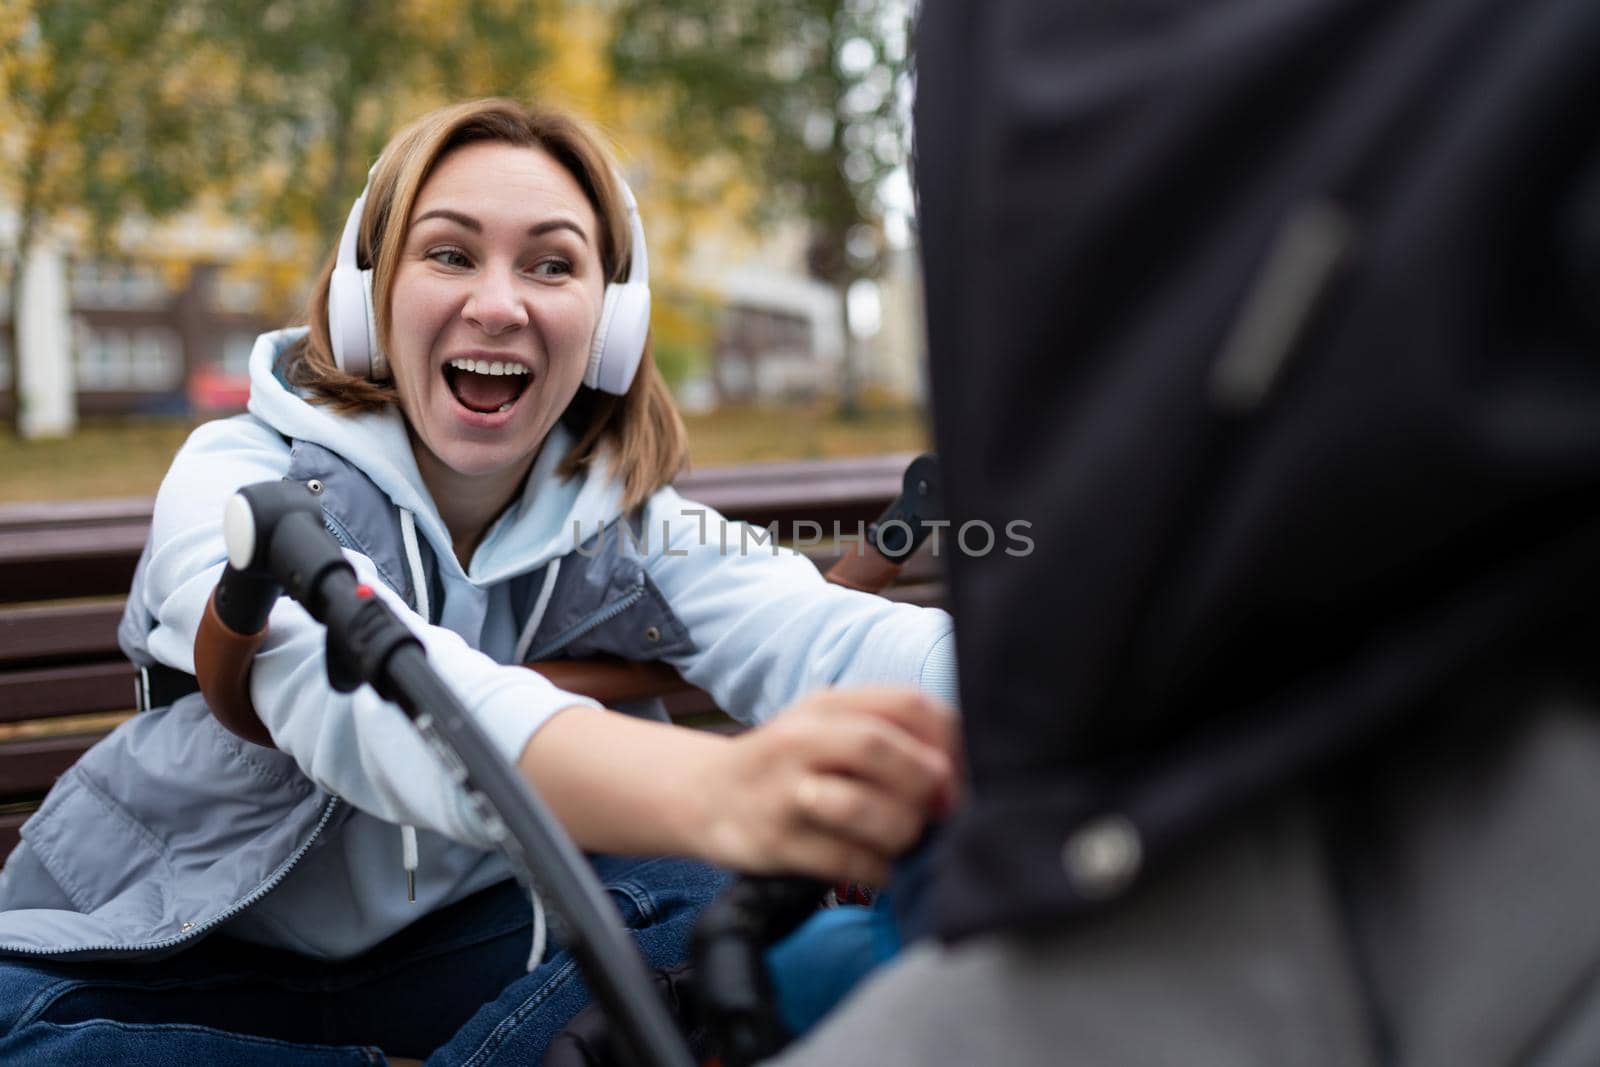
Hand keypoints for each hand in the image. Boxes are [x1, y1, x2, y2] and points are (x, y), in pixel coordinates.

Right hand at [693, 686, 959, 883]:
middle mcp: (801, 738)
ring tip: (899, 840)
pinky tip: (874, 865)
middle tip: (934, 811)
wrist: (705, 796)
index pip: (909, 703)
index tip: (955, 774)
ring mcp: (785, 791)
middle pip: (883, 748)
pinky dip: (879, 870)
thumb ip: (890, 736)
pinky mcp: (776, 842)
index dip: (948, 741)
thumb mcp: (828, 727)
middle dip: (925, 785)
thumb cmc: (788, 764)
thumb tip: (956, 779)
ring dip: (903, 832)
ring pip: (868, 809)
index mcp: (828, 704)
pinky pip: (850, 862)